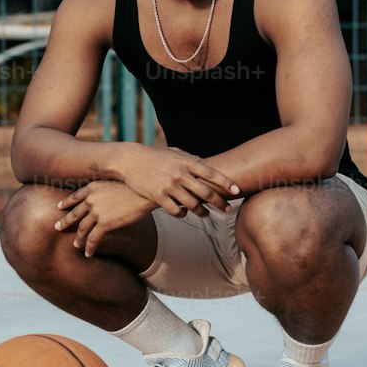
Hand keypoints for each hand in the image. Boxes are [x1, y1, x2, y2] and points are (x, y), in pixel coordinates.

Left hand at [54, 182, 158, 257]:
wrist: (144, 193)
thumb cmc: (134, 187)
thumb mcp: (114, 183)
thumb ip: (104, 191)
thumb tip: (104, 198)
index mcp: (92, 188)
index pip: (75, 196)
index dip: (66, 202)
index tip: (59, 206)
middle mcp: (91, 199)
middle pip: (74, 213)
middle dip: (65, 221)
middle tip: (57, 227)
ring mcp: (96, 212)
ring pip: (82, 228)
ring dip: (78, 239)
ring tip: (76, 245)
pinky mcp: (104, 224)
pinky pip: (93, 239)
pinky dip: (89, 247)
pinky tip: (88, 254)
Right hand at [116, 144, 239, 218]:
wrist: (130, 160)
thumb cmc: (154, 155)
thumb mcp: (173, 152)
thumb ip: (190, 158)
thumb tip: (206, 163)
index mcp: (186, 162)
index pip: (211, 173)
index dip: (226, 182)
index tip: (236, 190)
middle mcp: (179, 174)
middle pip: (206, 192)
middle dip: (219, 202)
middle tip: (227, 209)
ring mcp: (168, 186)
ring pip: (192, 205)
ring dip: (202, 212)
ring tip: (206, 215)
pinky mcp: (158, 196)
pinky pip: (175, 211)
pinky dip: (182, 214)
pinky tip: (184, 213)